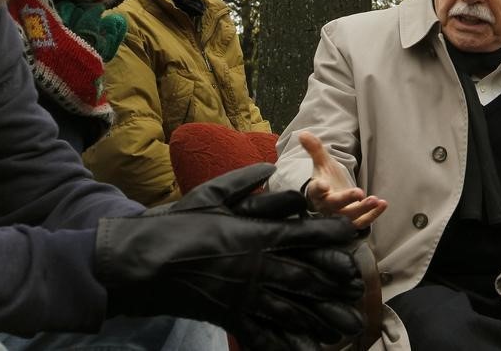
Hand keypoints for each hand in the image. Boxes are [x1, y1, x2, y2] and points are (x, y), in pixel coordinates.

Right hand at [96, 164, 364, 350]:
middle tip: (357, 291)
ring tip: (344, 329)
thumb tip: (271, 166)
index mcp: (254, 235)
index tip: (353, 236)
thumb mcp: (210, 195)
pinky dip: (284, 345)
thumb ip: (244, 181)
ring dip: (320, 319)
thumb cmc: (176, 225)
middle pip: (305, 277)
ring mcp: (244, 295)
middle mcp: (255, 267)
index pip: (302, 234)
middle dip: (335, 285)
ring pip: (290, 309)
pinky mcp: (230, 315)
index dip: (331, 235)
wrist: (143, 262)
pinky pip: (262, 333)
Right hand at [300, 131, 387, 228]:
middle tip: (359, 192)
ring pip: (350, 216)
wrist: (332, 199)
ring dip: (363, 209)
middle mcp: (327, 206)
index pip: (315, 190)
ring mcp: (340, 215)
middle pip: (335, 205)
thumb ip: (315, 149)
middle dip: (346, 199)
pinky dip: (373, 215)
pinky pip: (362, 222)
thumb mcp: (322, 163)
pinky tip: (383, 203)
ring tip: (376, 200)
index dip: (318, 188)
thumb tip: (303, 133)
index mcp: (317, 192)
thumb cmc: (327, 179)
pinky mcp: (352, 220)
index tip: (323, 185)